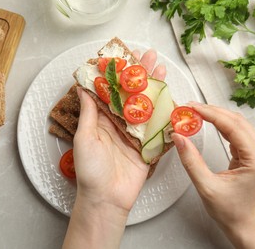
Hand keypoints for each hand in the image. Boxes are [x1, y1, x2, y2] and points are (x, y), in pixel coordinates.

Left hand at [63, 49, 165, 248]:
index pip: (111, 91)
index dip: (118, 74)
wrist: (107, 198)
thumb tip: (83, 87)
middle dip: (141, 75)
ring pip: (146, 106)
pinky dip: (165, 114)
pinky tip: (171, 99)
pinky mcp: (147, 146)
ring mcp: (134, 134)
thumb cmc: (90, 170)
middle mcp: (118, 124)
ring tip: (162, 71)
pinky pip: (157, 127)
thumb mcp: (85, 137)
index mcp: (101, 120)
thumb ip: (89, 112)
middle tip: (149, 56)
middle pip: (132, 95)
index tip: (124, 57)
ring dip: (154, 89)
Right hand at [171, 104, 254, 247]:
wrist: (241, 221)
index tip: (192, 107)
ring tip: (195, 111)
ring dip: (216, 115)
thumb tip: (179, 136)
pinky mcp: (251, 151)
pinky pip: (236, 131)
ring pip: (237, 123)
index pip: (232, 126)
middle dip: (212, 111)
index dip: (211, 114)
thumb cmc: (228, 209)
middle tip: (190, 107)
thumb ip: (191, 160)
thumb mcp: (206, 186)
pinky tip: (207, 120)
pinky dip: (220, 124)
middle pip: (236, 121)